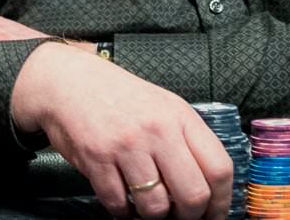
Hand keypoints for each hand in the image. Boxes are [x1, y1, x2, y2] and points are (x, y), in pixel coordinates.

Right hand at [12, 42, 233, 219]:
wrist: (69, 82)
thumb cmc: (118, 96)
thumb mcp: (163, 106)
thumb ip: (186, 140)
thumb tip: (207, 186)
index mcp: (180, 117)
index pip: (218, 168)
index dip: (220, 202)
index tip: (214, 214)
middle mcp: (158, 130)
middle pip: (193, 195)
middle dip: (189, 216)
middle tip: (180, 216)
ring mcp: (127, 146)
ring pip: (156, 207)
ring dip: (152, 215)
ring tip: (146, 203)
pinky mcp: (97, 159)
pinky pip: (119, 205)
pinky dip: (122, 211)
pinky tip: (122, 197)